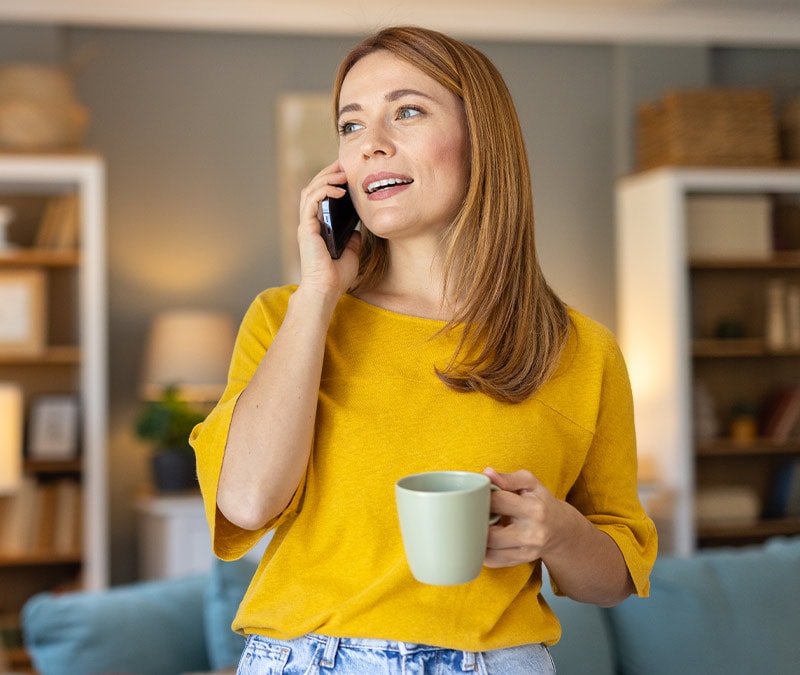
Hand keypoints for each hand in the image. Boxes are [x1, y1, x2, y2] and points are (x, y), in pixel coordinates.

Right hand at [296, 159, 361, 297]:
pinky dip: (324, 190)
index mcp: (318, 226)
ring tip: (341, 171)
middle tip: (343, 163)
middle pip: (313, 187)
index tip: (346, 172)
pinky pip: (311, 201)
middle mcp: (309, 223)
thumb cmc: (336, 276)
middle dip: (328, 173)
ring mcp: (306, 224)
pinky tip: (339, 189)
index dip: (331, 181)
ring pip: (310, 190)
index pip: (321, 196)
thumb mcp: (351, 252)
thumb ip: (352, 239)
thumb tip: (358, 230)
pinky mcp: (306, 228)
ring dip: (325, 177)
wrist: (326, 289)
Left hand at [483, 467, 578, 568]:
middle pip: (490, 533)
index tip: (479, 494)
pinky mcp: (520, 561)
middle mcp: (531, 533)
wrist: (560, 529)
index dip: (482, 496)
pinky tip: (484, 539)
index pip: (497, 502)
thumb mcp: (530, 483)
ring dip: (478, 537)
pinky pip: (493, 561)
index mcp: (534, 509)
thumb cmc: (541, 502)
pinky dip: (482, 551)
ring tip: (479, 525)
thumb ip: (507, 478)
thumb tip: (486, 473)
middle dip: (477, 522)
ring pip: (489, 550)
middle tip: (474, 513)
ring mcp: (526, 551)